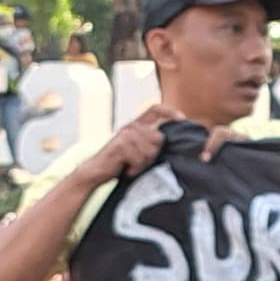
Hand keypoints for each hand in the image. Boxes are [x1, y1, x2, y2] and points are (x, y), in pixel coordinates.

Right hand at [95, 109, 232, 178]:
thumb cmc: (119, 163)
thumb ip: (151, 143)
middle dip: (153, 155)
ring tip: (131, 165)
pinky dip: (135, 168)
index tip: (183, 118)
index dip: (169, 112)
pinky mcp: (121, 145)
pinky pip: (139, 159)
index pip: (155, 109)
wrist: (97, 171)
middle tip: (139, 162)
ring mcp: (125, 135)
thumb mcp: (137, 150)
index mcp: (136, 125)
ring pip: (150, 151)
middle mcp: (131, 127)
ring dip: (142, 163)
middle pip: (158, 138)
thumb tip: (168, 142)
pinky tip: (127, 168)